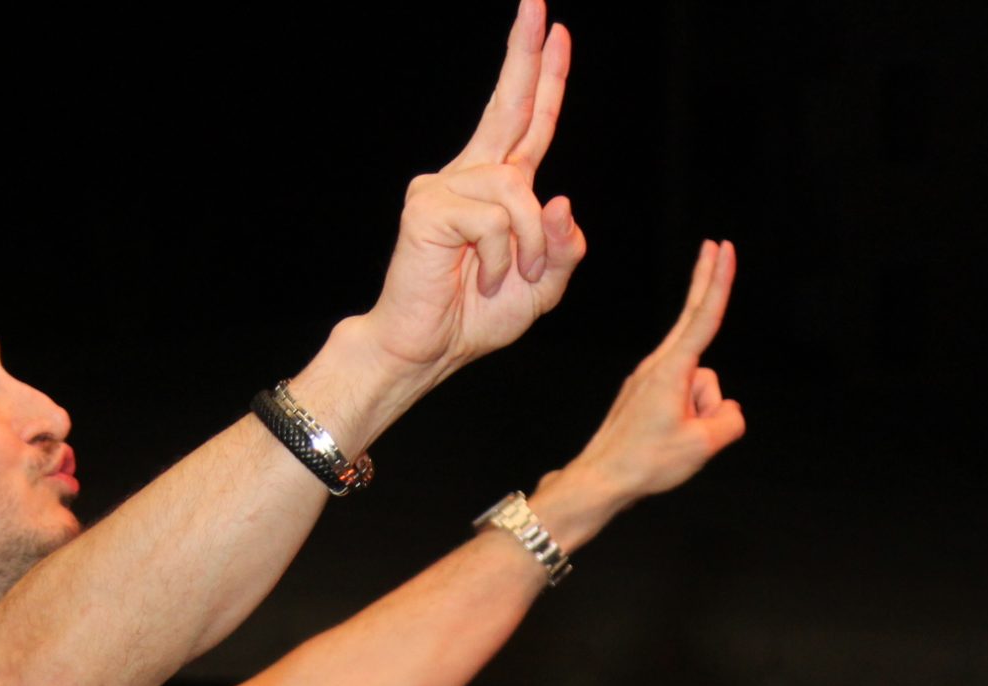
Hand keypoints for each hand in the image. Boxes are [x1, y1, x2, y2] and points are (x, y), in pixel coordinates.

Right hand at [355, 0, 584, 380]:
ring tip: (508, 279)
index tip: (554, 29)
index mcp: (499, 189)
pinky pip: (495, 221)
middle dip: (526, 56)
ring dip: (528, 247)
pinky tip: (482, 278)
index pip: (529, 123)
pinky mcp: (429, 206)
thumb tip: (559, 196)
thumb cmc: (476, 317)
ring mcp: (445, 186)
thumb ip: (562, 246)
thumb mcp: (543, 285)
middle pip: (509, 107)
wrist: (425, 349)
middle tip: (537, 3)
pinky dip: (504, 258)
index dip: (544, 77)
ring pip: (519, 193)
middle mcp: (471, 175)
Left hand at [564, 239, 745, 506]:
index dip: (720, 282)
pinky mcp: (645, 393)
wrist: (601, 479)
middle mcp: (659, 366)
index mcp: (672, 371)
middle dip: (708, 282)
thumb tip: (725, 409)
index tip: (724, 249)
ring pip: (699, 383)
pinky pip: (684, 397)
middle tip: (718, 245)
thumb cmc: (647, 462)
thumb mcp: (703, 444)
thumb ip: (729, 418)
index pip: (704, 317)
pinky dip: (689, 416)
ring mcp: (650, 379)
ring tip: (676, 439)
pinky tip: (670, 438)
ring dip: (701, 411)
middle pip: (694, 319)